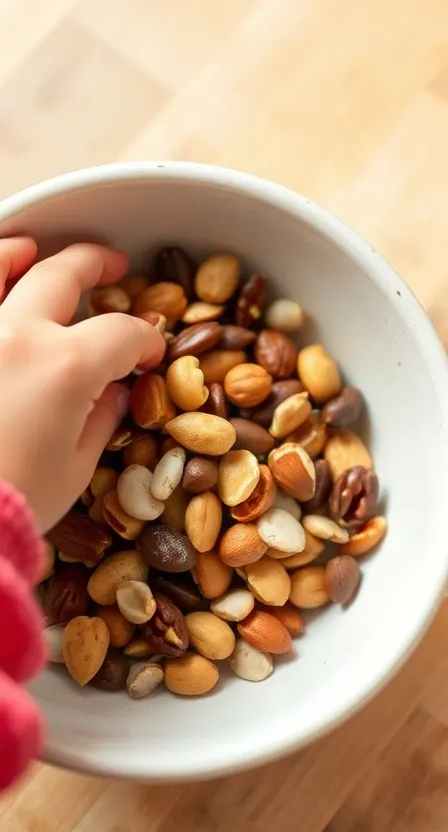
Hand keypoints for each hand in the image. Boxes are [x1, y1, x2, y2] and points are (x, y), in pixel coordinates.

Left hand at [0, 237, 164, 531]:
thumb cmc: (14, 505)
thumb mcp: (73, 467)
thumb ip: (100, 418)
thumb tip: (112, 391)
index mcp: (65, 367)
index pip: (121, 334)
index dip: (144, 340)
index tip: (149, 352)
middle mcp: (18, 334)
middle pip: (65, 274)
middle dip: (97, 266)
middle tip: (114, 266)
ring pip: (0, 265)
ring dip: (28, 253)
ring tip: (38, 249)